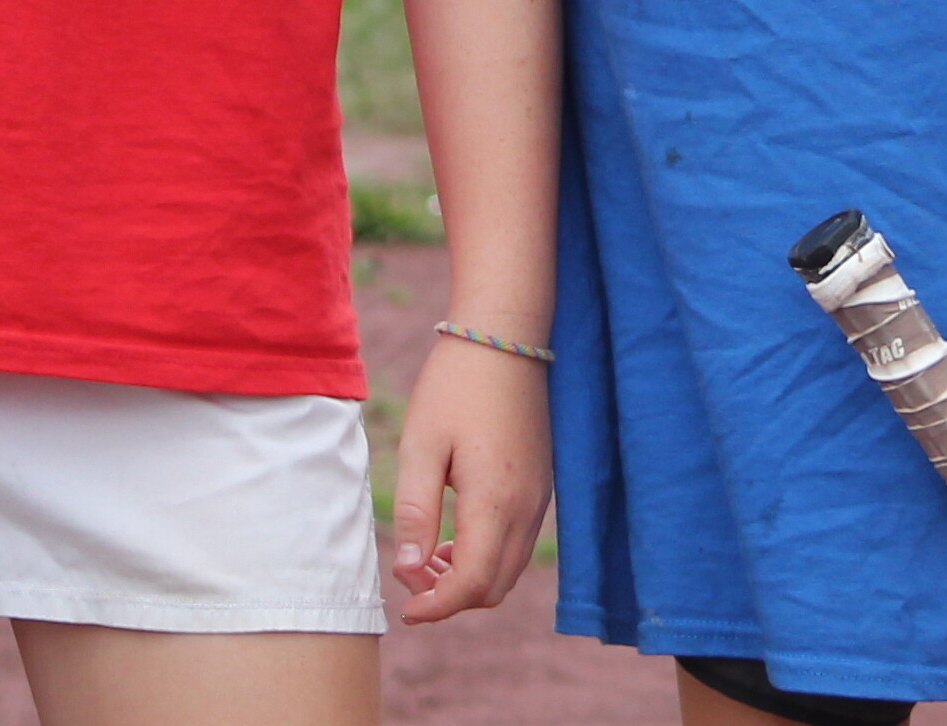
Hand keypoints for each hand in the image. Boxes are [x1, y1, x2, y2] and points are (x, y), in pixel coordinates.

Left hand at [387, 331, 553, 623]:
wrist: (506, 337)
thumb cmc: (456, 387)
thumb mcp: (422, 447)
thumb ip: (416, 513)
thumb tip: (407, 571)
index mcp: (496, 500)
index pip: (472, 584)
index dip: (436, 607)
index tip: (405, 610)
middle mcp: (527, 506)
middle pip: (496, 587)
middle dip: (452, 598)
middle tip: (411, 579)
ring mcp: (540, 495)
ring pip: (510, 568)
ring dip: (471, 578)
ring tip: (428, 557)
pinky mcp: (542, 483)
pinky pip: (519, 542)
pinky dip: (489, 556)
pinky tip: (456, 534)